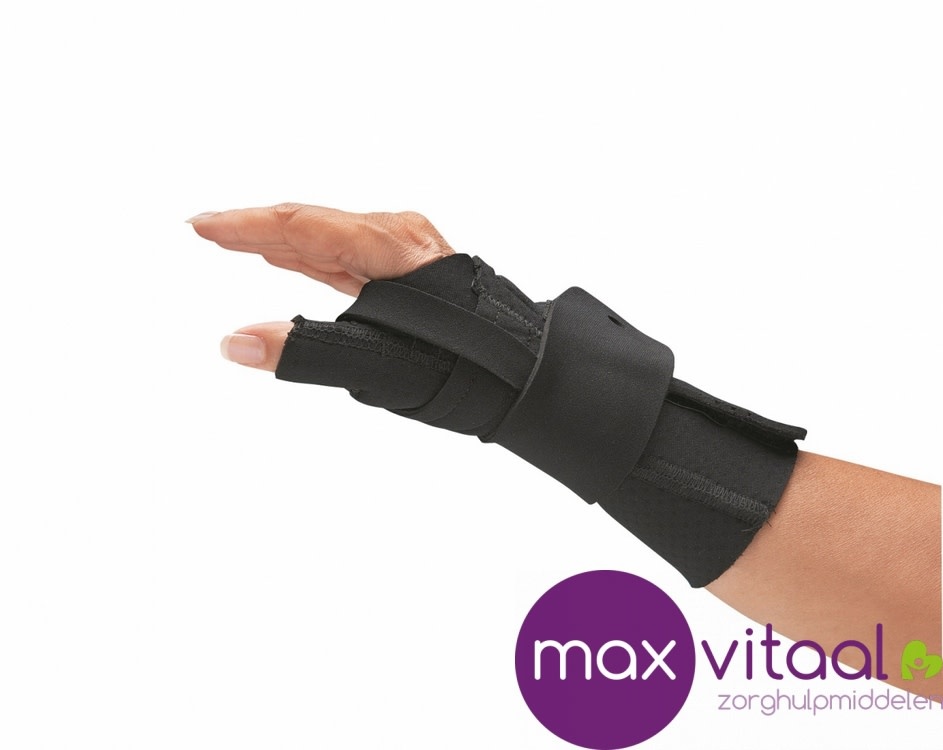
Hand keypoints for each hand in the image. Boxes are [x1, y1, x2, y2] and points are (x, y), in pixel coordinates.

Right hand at [188, 202, 454, 368]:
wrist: (522, 376)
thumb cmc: (464, 370)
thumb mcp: (379, 365)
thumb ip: (305, 353)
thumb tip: (234, 342)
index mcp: (392, 247)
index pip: (303, 225)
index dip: (246, 225)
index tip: (201, 225)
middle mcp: (398, 240)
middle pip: (311, 225)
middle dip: (255, 228)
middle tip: (205, 229)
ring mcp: (404, 255)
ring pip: (326, 241)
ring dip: (279, 242)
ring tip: (234, 240)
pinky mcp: (405, 276)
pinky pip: (344, 259)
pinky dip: (309, 258)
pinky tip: (286, 259)